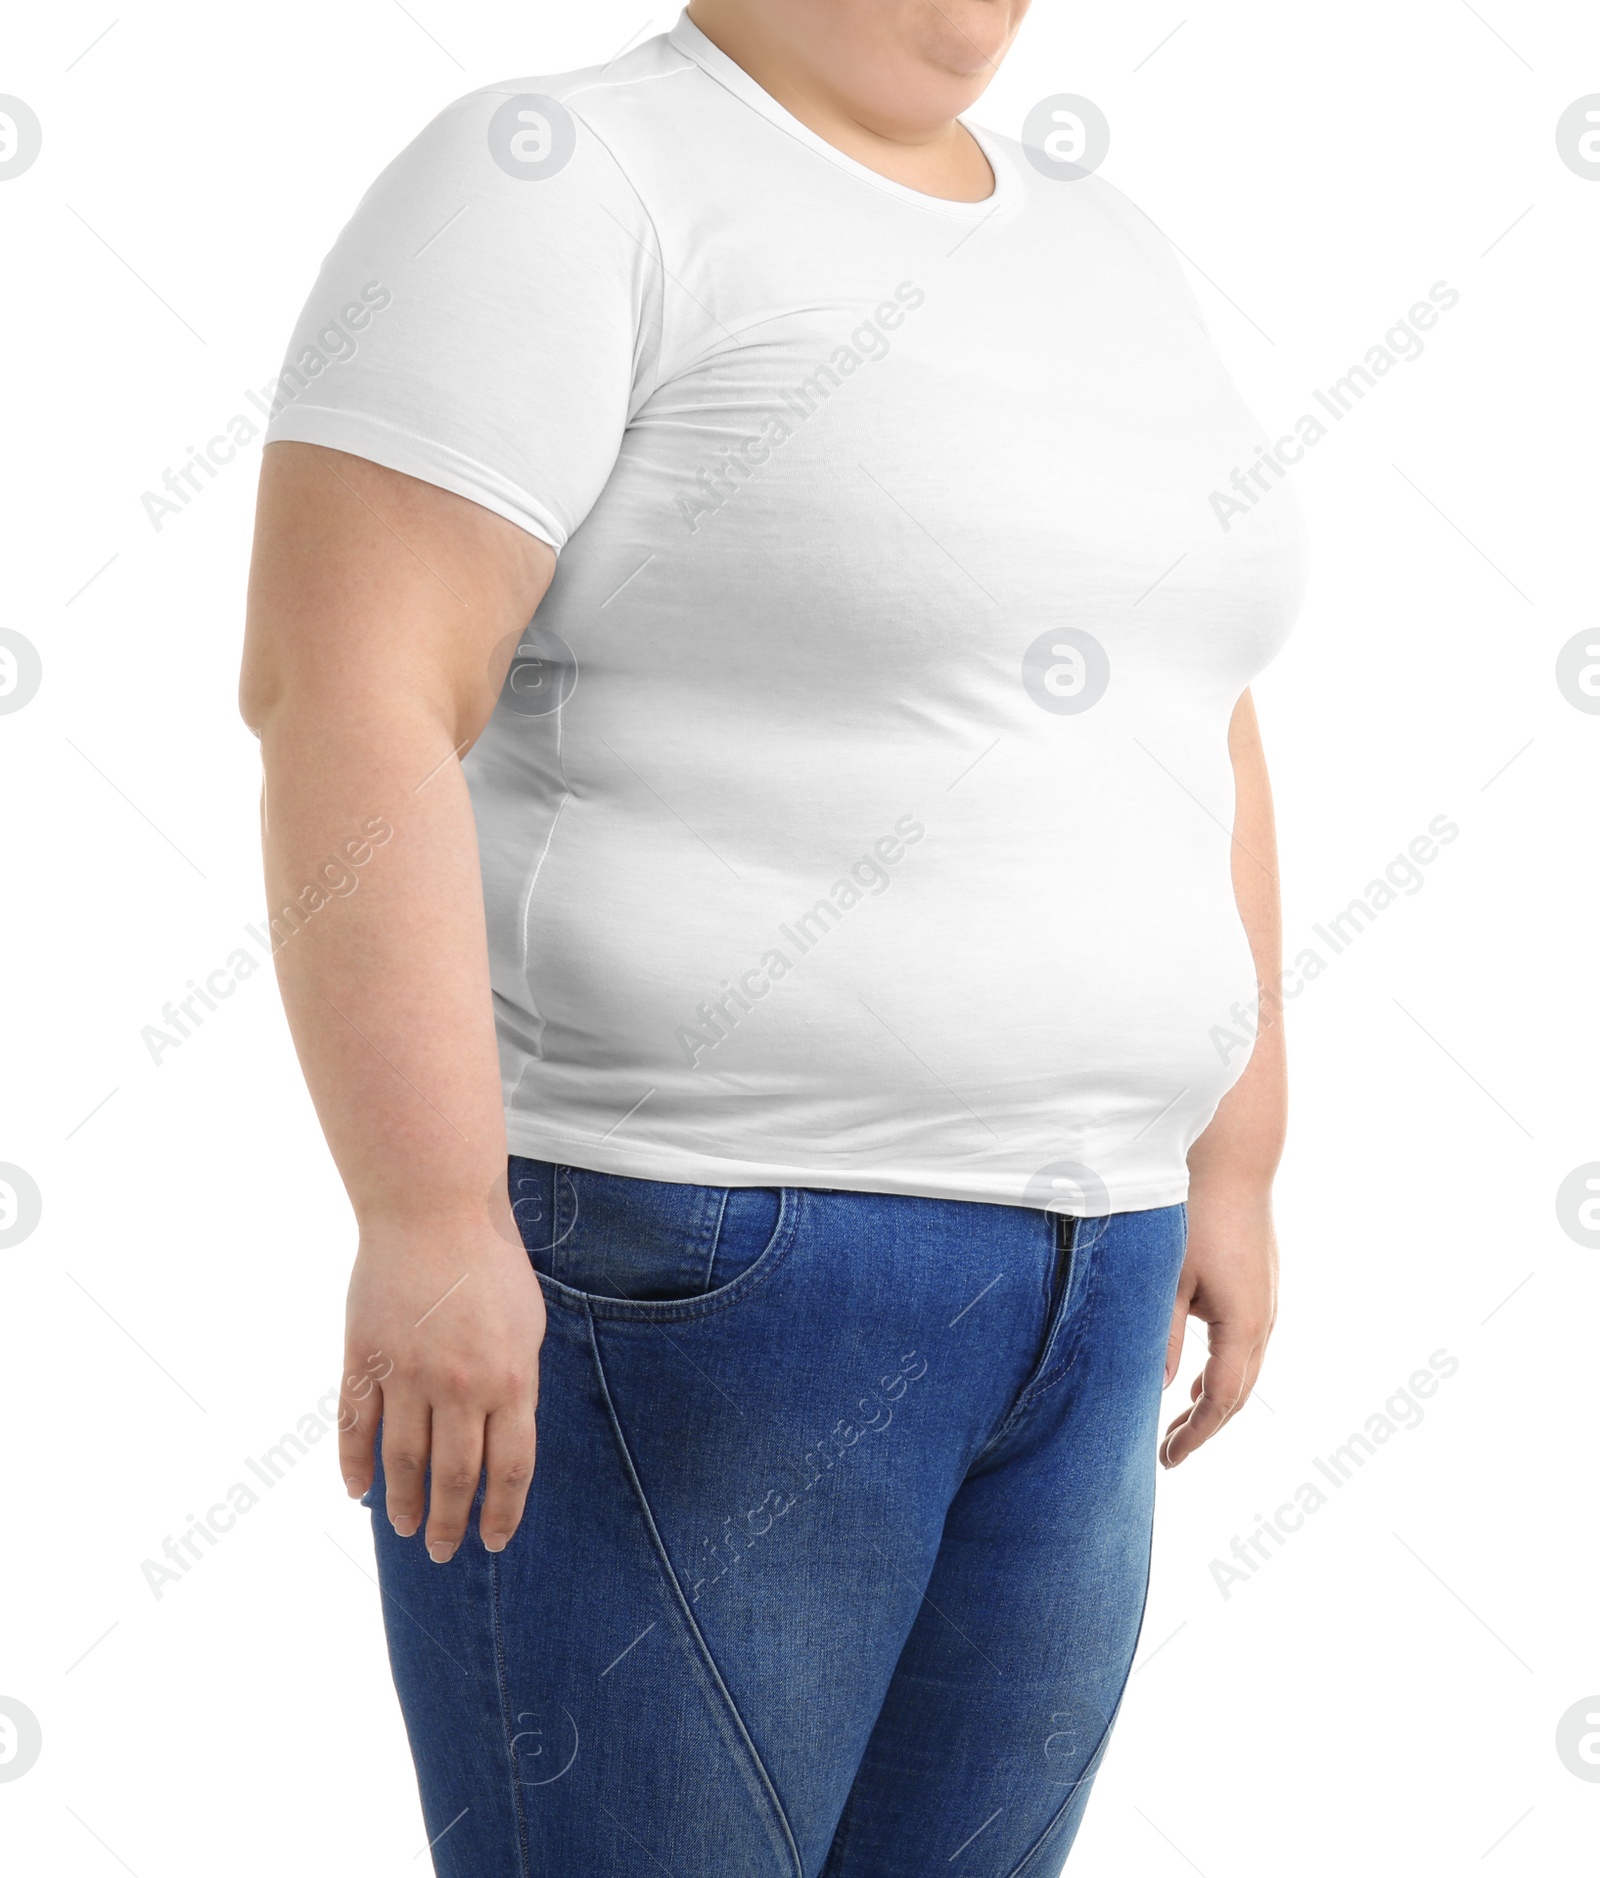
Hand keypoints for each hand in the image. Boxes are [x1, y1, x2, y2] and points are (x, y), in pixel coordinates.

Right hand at [338, 1215, 545, 1559]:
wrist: (433, 1209)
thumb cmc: (490, 1262)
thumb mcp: (527, 1325)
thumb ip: (517, 1384)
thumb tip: (505, 1437)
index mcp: (511, 1381)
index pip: (511, 1469)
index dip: (502, 1512)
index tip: (493, 1540)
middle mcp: (461, 1388)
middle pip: (456, 1477)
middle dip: (450, 1523)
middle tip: (443, 1552)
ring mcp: (408, 1375)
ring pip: (404, 1461)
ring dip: (406, 1504)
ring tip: (407, 1530)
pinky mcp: (365, 1358)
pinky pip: (356, 1426)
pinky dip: (354, 1465)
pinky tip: (359, 1492)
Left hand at [1160, 1179, 1276, 1467]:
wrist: (1233, 1160)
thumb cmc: (1194, 1212)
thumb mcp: (1167, 1278)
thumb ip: (1159, 1337)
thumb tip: (1155, 1389)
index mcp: (1243, 1325)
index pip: (1221, 1400)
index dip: (1195, 1435)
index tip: (1168, 1460)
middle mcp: (1264, 1319)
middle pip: (1238, 1392)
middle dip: (1205, 1425)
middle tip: (1170, 1451)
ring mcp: (1267, 1300)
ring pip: (1245, 1368)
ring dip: (1215, 1398)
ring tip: (1181, 1423)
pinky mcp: (1260, 1283)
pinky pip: (1245, 1342)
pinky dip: (1223, 1369)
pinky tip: (1197, 1376)